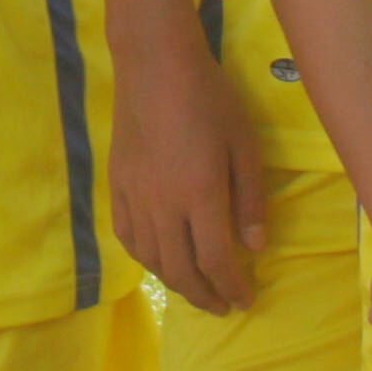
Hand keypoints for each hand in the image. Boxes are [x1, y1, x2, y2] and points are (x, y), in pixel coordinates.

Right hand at [111, 58, 270, 316]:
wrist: (155, 64)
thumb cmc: (210, 98)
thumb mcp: (244, 145)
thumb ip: (249, 199)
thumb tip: (254, 248)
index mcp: (199, 195)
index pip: (215, 260)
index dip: (231, 287)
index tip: (245, 300)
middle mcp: (163, 205)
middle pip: (180, 270)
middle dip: (204, 296)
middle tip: (223, 305)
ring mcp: (135, 196)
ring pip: (151, 258)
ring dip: (175, 282)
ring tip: (195, 287)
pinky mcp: (117, 185)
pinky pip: (127, 236)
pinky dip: (144, 258)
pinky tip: (159, 259)